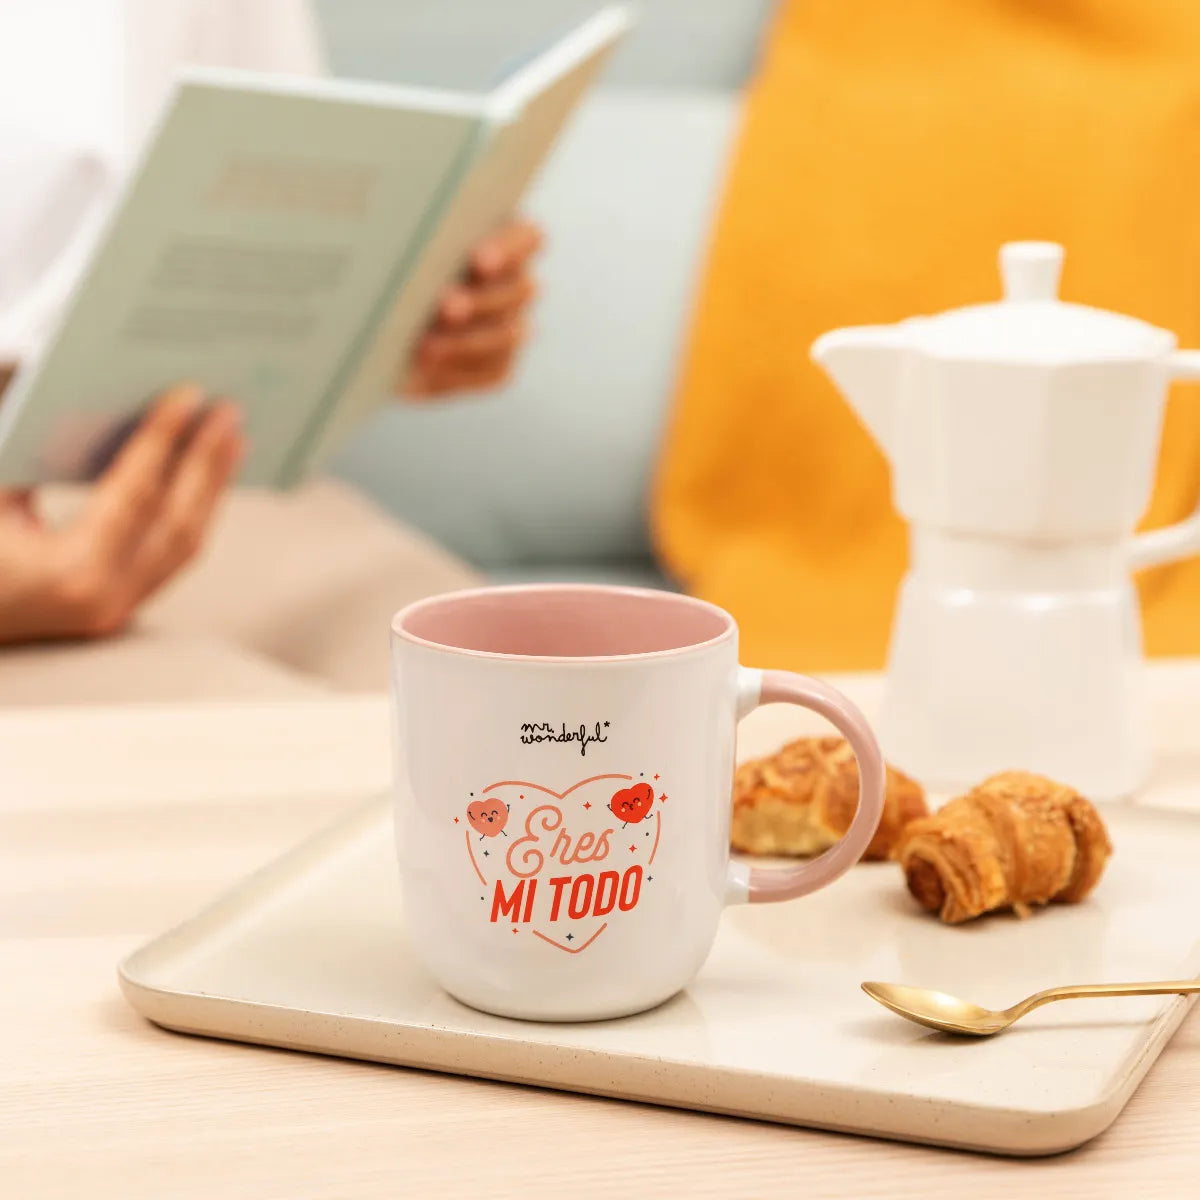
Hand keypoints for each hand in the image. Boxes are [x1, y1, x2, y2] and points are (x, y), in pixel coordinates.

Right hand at [0, 385, 243, 643]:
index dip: (164, 438)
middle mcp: (104, 600)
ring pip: (184, 544)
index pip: (135, 493)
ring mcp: (116, 612)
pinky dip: (191, 512)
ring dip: (211, 486)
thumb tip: (44, 366)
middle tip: (228, 409)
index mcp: (70, 571)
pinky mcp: (117, 610)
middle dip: (206, 460)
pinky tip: (205, 477)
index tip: (189, 394)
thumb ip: (15, 424)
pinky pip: (170, 557)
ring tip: (232, 437)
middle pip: (177, 520)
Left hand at [404, 218, 541, 397]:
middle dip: (481, 300)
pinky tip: (426, 366)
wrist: (376, 323)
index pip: (527, 239)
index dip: (509, 249)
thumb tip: (397, 240)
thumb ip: (406, 235)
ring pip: (507, 335)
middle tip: (447, 307)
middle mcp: (514, 284)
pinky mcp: (497, 365)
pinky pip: (490, 370)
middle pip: (519, 290)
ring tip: (426, 347)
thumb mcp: (393, 244)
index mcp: (501, 240)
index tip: (479, 261)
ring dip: (467, 341)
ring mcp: (510, 326)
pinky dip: (458, 370)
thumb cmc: (386, 266)